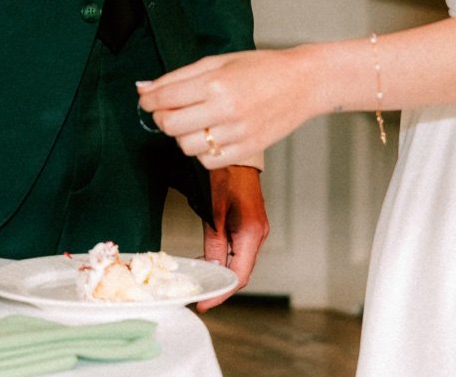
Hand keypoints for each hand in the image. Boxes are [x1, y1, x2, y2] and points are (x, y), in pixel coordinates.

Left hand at [137, 46, 316, 164]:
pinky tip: (211, 136)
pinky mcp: (248, 150)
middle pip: (170, 126)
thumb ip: (178, 77)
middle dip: (162, 118)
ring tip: (195, 122)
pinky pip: (208, 162)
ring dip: (182, 136)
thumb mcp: (217, 62)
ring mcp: (237, 133)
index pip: (164, 98)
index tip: (147, 100)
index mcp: (215, 82)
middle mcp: (225, 109)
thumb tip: (144, 87)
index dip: (148, 100)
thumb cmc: (262, 68)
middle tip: (170, 110)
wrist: (302, 82)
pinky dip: (202, 152)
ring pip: (186, 147)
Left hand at [196, 165, 267, 311]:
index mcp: (251, 234)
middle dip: (219, 284)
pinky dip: (223, 258)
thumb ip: (214, 242)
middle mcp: (257, 235)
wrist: (236, 153)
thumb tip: (209, 268)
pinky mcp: (250, 225)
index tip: (204, 303)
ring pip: (238, 261)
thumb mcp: (213, 211)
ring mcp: (256, 230)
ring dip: (220, 271)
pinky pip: (238, 249)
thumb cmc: (225, 175)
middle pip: (240, 271)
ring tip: (198, 276)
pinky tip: (206, 258)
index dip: (221, 292)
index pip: (239, 276)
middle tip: (197, 292)